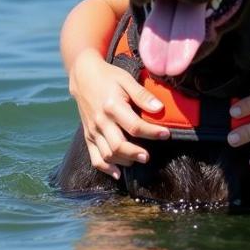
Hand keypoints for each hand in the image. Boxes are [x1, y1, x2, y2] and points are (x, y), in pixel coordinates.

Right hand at [69, 49, 167, 178]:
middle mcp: (100, 121)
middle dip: (136, 153)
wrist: (83, 76)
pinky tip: (118, 173)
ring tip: (139, 159)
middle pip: (118, 145)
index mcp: (112, 106)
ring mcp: (92, 130)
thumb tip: (159, 108)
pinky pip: (95, 157)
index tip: (166, 134)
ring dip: (125, 160)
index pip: (134, 126)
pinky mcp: (88, 136)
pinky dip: (106, 168)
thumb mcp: (127, 80)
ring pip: (108, 154)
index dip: (152, 132)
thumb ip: (142, 95)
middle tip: (148, 156)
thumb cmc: (109, 77)